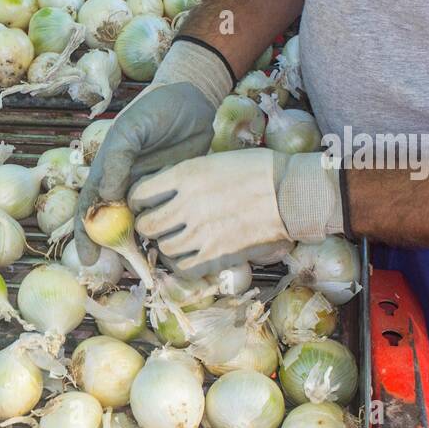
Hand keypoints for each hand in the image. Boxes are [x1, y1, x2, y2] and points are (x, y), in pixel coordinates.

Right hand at [74, 81, 216, 262]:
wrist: (194, 99)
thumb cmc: (157, 109)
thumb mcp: (132, 129)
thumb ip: (118, 161)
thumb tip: (110, 199)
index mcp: (106, 172)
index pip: (89, 209)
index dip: (85, 235)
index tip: (89, 259)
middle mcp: (123, 186)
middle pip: (112, 225)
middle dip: (114, 250)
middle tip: (125, 269)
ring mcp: (147, 191)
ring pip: (138, 226)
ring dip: (140, 247)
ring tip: (148, 267)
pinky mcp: (172, 193)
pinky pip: (164, 218)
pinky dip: (164, 234)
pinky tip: (170, 250)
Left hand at [130, 148, 341, 275]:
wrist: (291, 193)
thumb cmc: (257, 170)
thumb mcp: (213, 160)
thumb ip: (184, 176)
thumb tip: (162, 189)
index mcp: (185, 175)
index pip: (139, 194)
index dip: (137, 201)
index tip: (144, 203)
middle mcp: (187, 205)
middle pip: (146, 225)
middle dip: (148, 225)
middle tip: (158, 224)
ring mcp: (200, 233)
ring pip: (162, 248)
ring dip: (165, 244)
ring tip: (176, 238)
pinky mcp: (215, 255)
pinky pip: (182, 267)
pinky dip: (181, 262)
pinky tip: (189, 254)